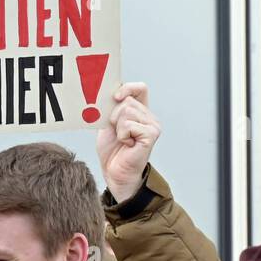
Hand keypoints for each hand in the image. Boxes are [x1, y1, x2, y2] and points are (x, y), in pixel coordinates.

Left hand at [95, 82, 160, 202]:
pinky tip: (127, 144)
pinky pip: (128, 124)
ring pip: (126, 111)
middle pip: (127, 101)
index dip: (128, 88)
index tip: (115, 97)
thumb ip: (111, 108)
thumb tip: (108, 92)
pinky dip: (122, 135)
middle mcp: (150, 117)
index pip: (140, 89)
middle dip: (114, 116)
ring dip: (117, 127)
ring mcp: (153, 125)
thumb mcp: (108, 124)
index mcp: (141, 112)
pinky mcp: (151, 135)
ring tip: (123, 140)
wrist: (115, 172)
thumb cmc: (112, 151)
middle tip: (117, 133)